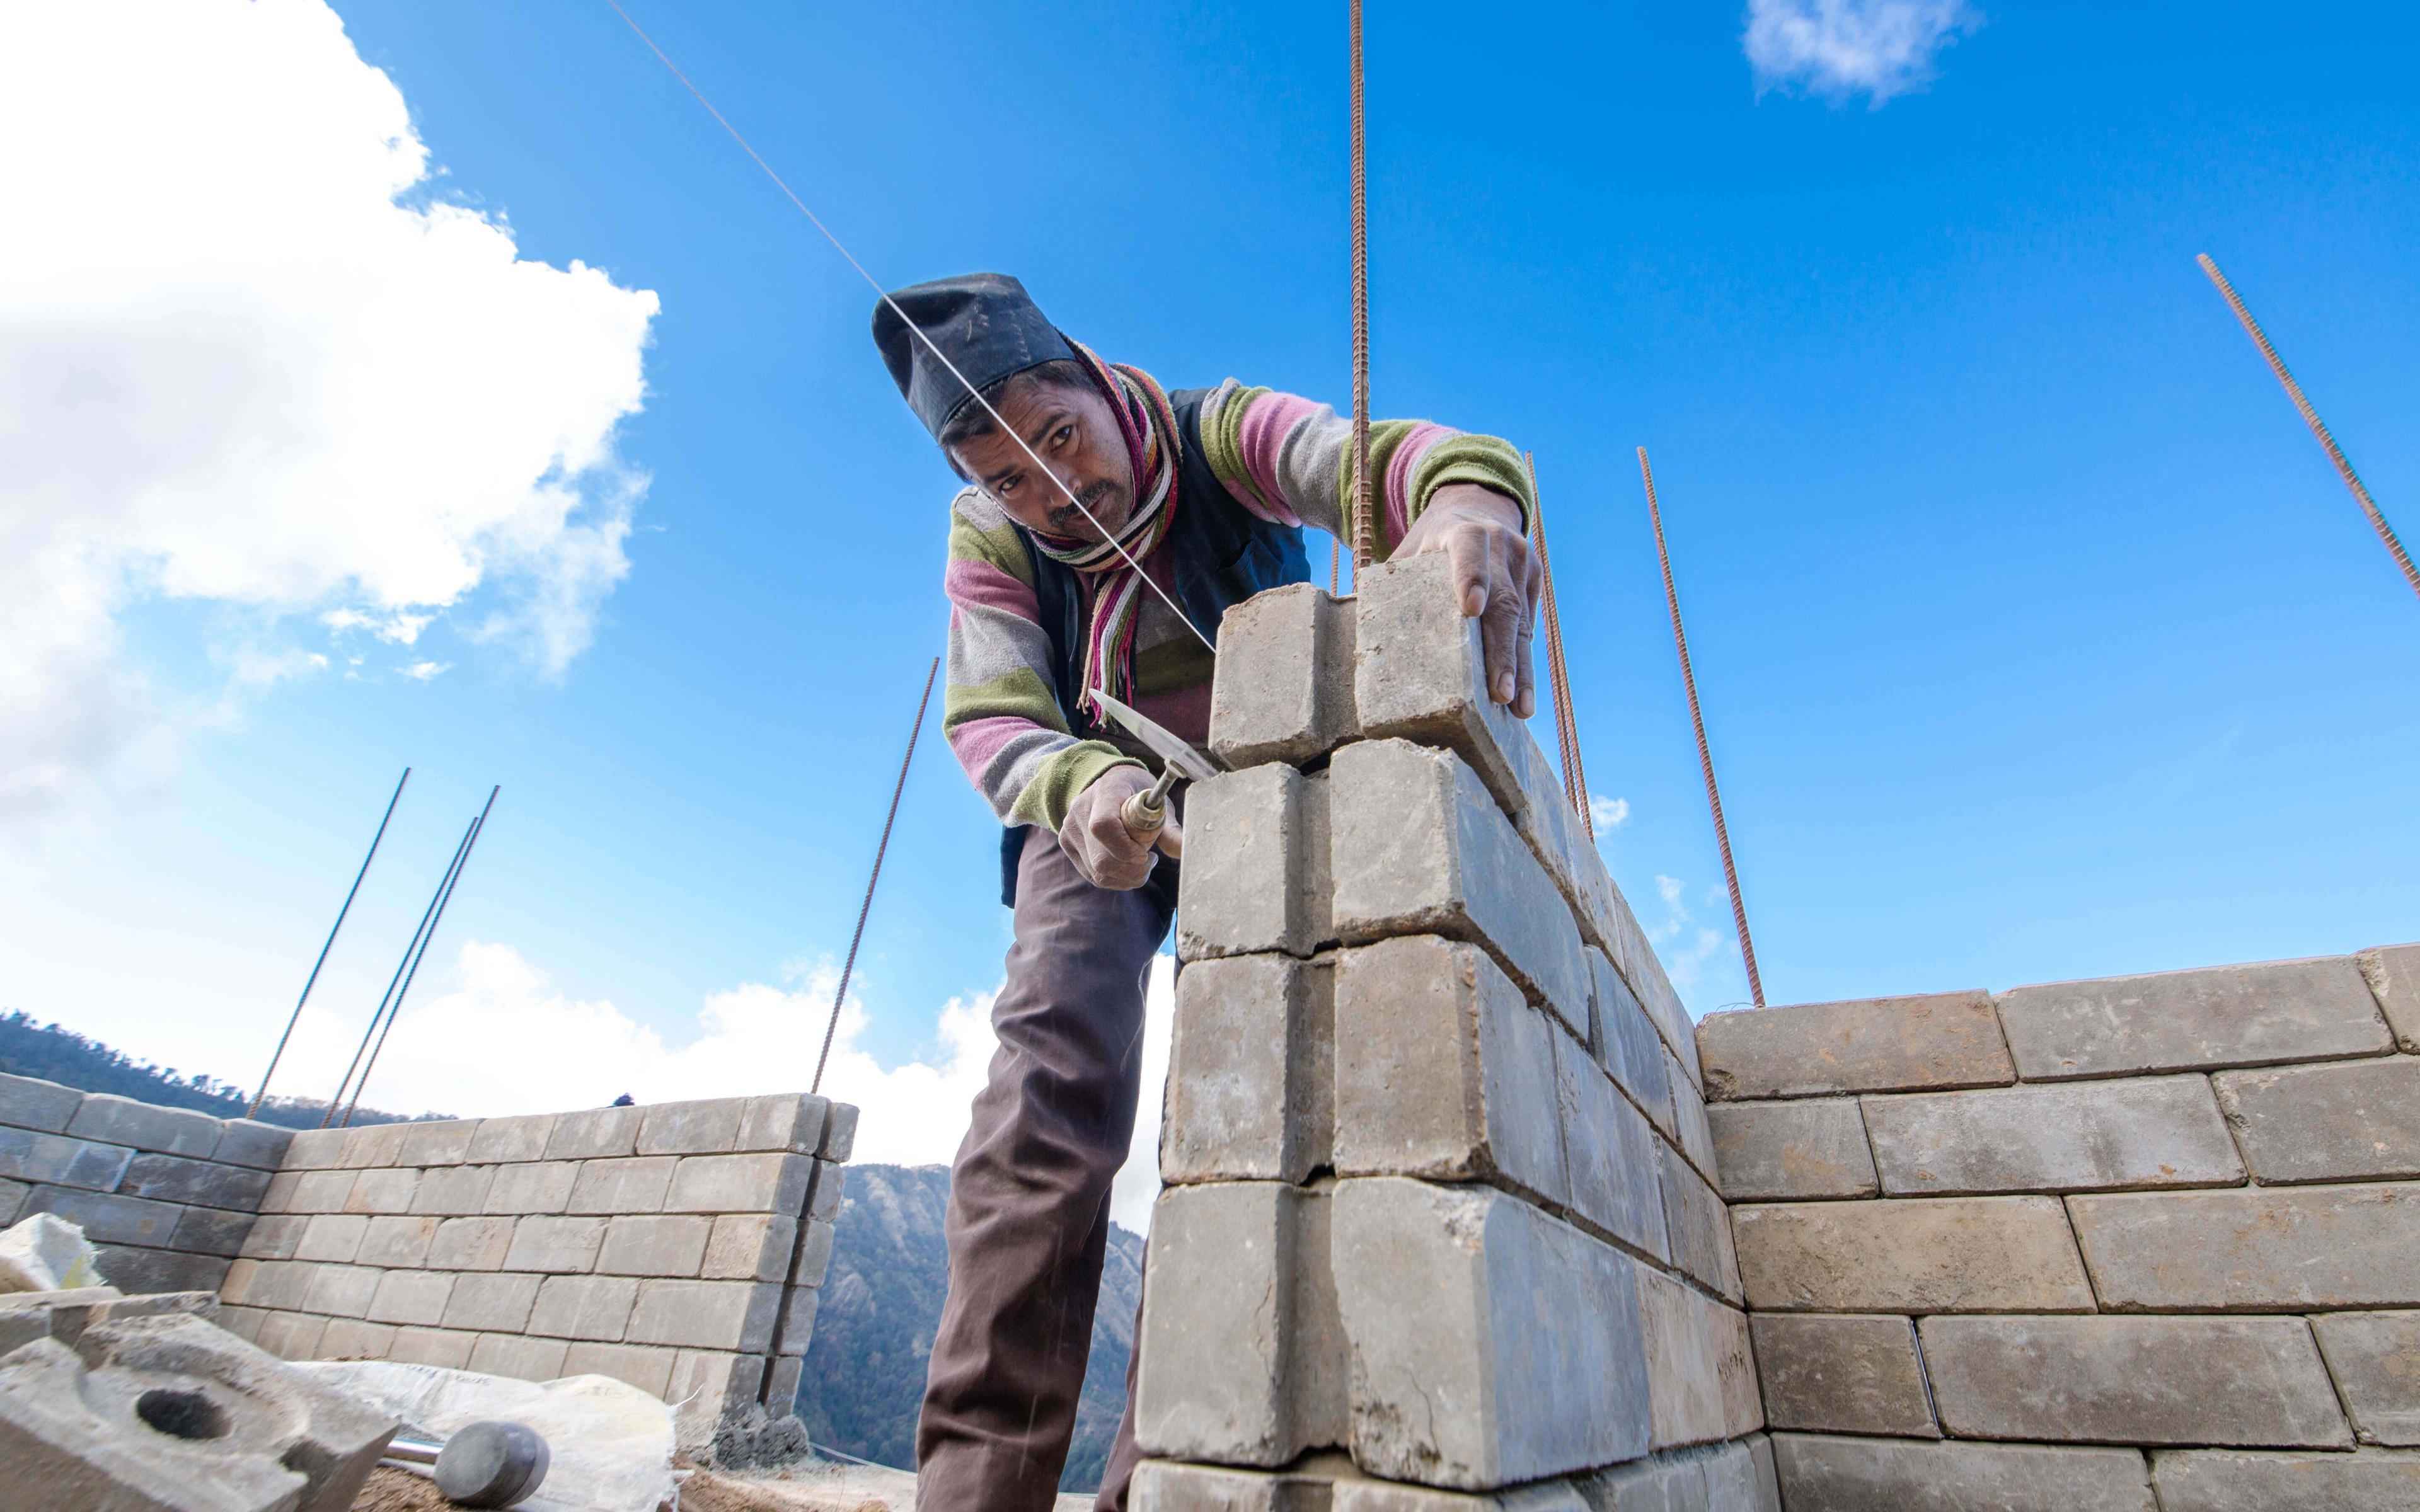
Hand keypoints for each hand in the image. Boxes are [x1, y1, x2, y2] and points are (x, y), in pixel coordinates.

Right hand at [1060, 765, 1180, 889]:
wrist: (1109, 784)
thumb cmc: (1138, 792)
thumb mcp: (1157, 802)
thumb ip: (1170, 828)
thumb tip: (1187, 851)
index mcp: (1105, 791)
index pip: (1103, 825)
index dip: (1125, 847)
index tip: (1146, 854)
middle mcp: (1080, 809)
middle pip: (1101, 858)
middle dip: (1133, 870)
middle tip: (1151, 861)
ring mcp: (1069, 829)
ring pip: (1098, 873)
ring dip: (1127, 878)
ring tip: (1142, 863)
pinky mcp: (1067, 845)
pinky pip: (1093, 876)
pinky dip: (1116, 879)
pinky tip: (1128, 866)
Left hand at [1395, 483, 1540, 716]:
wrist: (1476, 508)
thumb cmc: (1430, 543)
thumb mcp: (1409, 552)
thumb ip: (1391, 583)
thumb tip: (1354, 627)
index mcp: (1462, 532)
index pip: (1468, 553)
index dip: (1470, 579)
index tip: (1471, 609)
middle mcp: (1499, 545)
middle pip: (1503, 602)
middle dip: (1502, 652)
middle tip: (1499, 693)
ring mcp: (1523, 562)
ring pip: (1523, 621)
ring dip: (1521, 669)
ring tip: (1518, 709)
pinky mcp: (1535, 578)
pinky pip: (1530, 625)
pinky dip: (1525, 662)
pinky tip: (1522, 696)